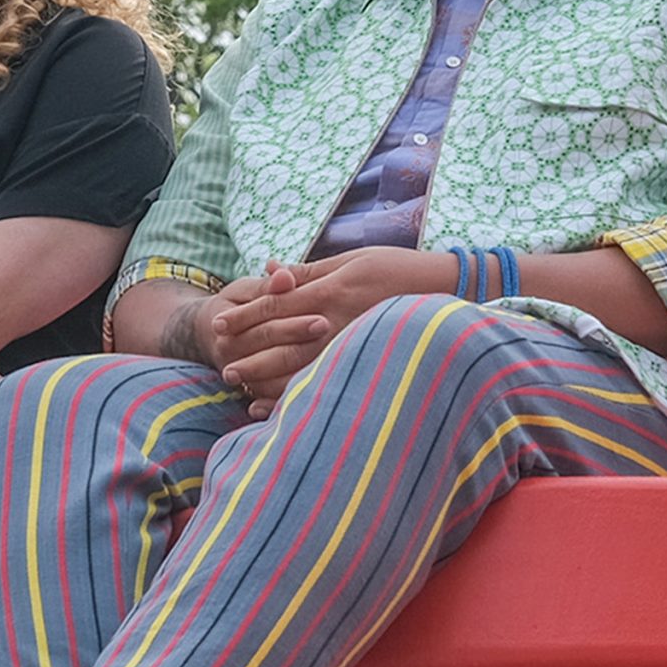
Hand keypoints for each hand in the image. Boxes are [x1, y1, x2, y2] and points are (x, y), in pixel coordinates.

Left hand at [216, 250, 459, 416]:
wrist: (447, 289)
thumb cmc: (396, 268)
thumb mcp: (351, 260)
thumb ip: (308, 271)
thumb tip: (269, 269)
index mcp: (332, 289)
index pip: (276, 304)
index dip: (245, 315)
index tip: (219, 325)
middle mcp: (338, 320)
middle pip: (282, 340)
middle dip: (250, 354)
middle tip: (223, 365)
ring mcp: (353, 345)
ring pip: (300, 367)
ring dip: (267, 379)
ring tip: (241, 388)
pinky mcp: (366, 361)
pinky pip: (326, 382)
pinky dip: (298, 396)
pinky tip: (278, 406)